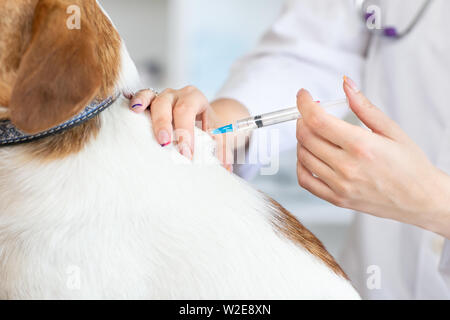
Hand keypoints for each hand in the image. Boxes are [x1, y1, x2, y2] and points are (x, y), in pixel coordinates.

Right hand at [129, 87, 232, 170]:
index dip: (185, 131)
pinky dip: (136, 101)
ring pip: (151, 98)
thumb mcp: (218, 136)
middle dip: (165, 124)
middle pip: (167, 103)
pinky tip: (133, 110)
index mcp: (195, 98)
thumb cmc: (208, 128)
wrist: (202, 118)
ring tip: (140, 118)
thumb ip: (222, 150)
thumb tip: (225, 169)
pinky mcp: (150, 102)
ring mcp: (161, 96)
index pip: (188, 110)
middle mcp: (177, 94)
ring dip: (146, 110)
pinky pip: (141, 97)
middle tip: (165, 144)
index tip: (186, 153)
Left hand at [296, 77, 449, 236]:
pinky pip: (305, 181)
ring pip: (303, 156)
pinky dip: (300, 165)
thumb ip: (363, 106)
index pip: (318, 120)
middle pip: (306, 137)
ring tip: (313, 132)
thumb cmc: (410, 165)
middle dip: (302, 119)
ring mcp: (340, 185)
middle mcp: (347, 167)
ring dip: (302, 139)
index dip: (304, 104)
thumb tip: (346, 84)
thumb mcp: (391, 130)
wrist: (420, 199)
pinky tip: (309, 155)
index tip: (303, 96)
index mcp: (361, 146)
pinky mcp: (336, 199)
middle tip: (310, 113)